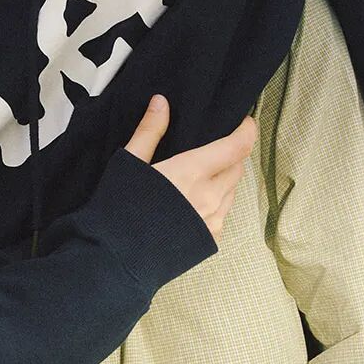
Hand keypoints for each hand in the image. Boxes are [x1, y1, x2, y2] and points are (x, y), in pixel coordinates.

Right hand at [125, 95, 256, 244]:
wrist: (115, 261)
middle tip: (217, 147)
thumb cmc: (119, 210)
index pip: (237, 146)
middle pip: (238, 167)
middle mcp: (210, 196)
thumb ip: (149, 131)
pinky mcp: (210, 240)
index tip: (244, 121)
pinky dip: (217, 202)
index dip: (247, 131)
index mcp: (192, 172)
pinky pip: (224, 214)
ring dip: (225, 179)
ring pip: (232, 191)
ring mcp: (213, 220)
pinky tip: (195, 203)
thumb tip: (161, 102)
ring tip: (205, 174)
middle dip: (233, 154)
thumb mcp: (129, 164)